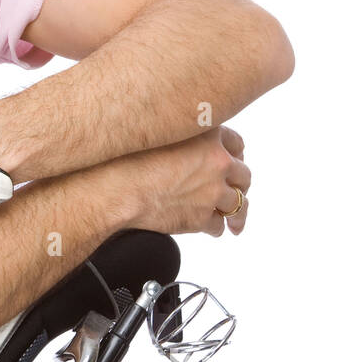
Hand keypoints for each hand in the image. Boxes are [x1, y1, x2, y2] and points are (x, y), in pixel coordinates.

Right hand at [109, 125, 250, 237]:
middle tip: (237, 190)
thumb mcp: (159, 132)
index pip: (236, 143)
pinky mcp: (203, 217)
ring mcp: (213, 191)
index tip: (234, 159)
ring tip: (235, 222)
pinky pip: (218, 226)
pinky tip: (212, 229)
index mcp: (209, 136)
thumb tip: (181, 141)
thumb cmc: (127, 160)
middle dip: (240, 184)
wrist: (118, 189)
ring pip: (238, 204)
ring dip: (236, 213)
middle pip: (243, 174)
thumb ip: (179, 134)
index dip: (234, 153)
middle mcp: (217, 162)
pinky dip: (216, 228)